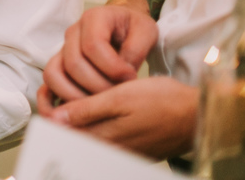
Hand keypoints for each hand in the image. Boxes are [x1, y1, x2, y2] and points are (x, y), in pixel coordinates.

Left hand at [40, 76, 196, 158]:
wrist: (197, 115)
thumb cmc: (162, 102)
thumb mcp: (119, 98)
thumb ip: (86, 110)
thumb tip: (55, 119)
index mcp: (104, 137)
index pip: (63, 133)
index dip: (49, 113)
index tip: (46, 94)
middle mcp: (110, 149)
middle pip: (73, 137)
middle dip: (59, 116)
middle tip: (55, 93)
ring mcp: (123, 151)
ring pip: (88, 138)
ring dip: (77, 121)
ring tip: (74, 98)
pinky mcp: (133, 149)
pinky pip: (105, 140)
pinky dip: (95, 125)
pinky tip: (98, 109)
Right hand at [42, 3, 158, 103]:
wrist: (124, 25)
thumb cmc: (134, 28)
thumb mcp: (146, 31)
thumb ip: (136, 49)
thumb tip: (123, 73)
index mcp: (94, 19)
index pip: (93, 45)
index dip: (112, 67)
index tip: (131, 77)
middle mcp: (72, 33)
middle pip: (73, 63)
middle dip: (98, 86)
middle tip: (118, 95)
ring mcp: (62, 49)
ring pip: (54, 75)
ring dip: (77, 95)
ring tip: (100, 103)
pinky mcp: (60, 65)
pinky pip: (49, 83)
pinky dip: (57, 98)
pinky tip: (74, 109)